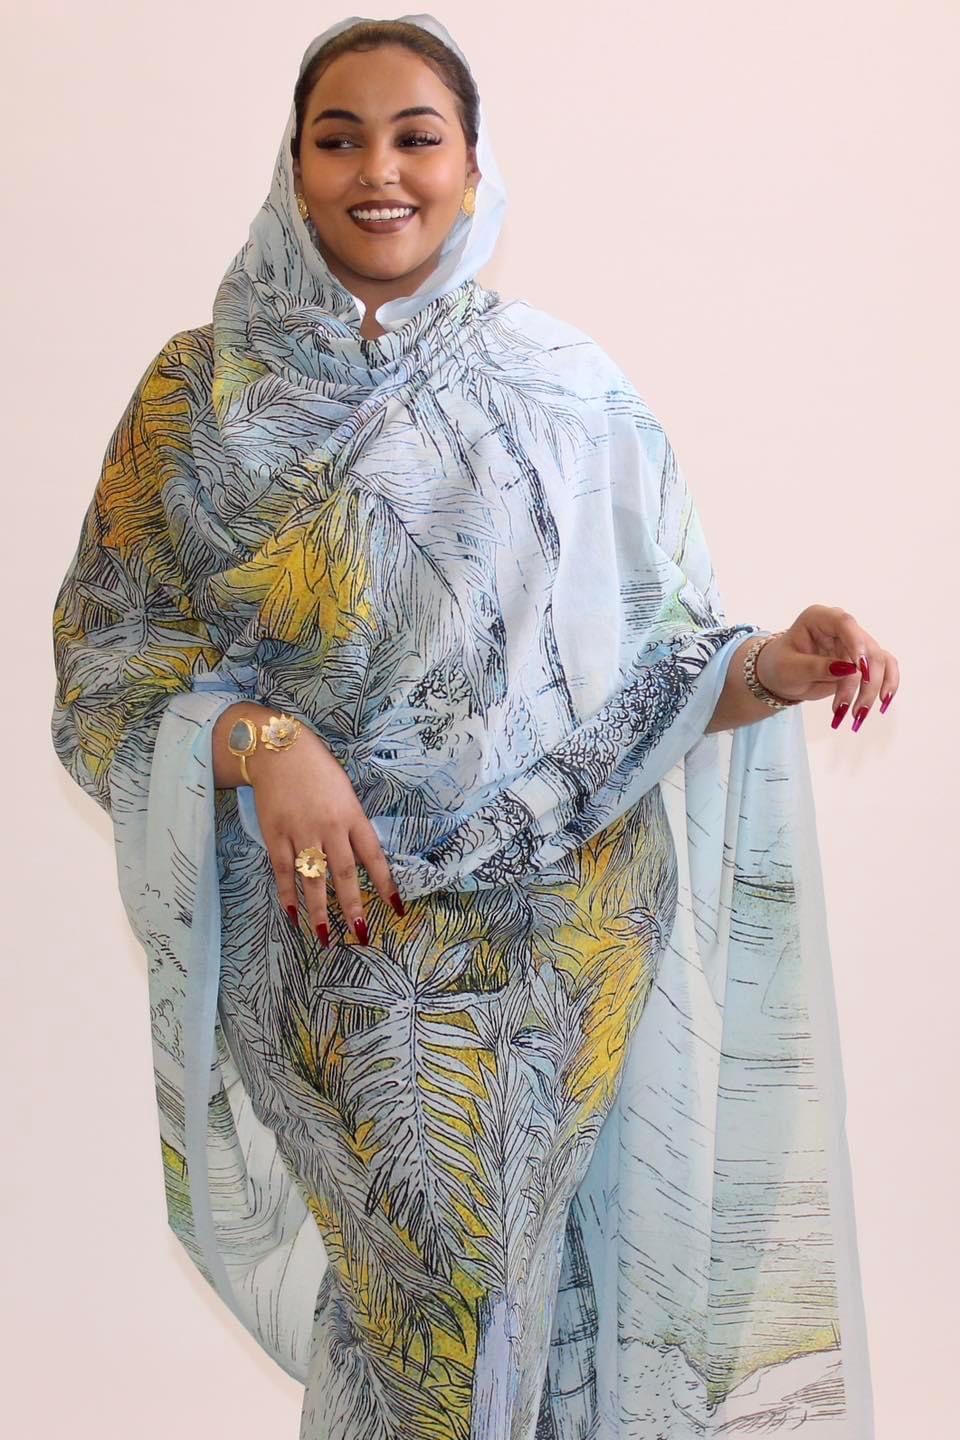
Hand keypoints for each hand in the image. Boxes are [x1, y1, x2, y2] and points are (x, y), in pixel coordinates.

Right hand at [249, 726, 404, 944]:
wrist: (279, 748)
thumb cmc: (317, 769)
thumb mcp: (345, 792)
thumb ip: (352, 825)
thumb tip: (359, 861)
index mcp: (352, 814)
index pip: (373, 856)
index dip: (386, 884)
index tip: (397, 909)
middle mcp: (329, 826)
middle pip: (344, 874)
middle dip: (353, 906)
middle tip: (360, 935)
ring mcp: (300, 831)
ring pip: (312, 878)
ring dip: (319, 910)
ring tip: (325, 936)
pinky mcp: (275, 834)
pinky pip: (283, 870)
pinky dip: (287, 894)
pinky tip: (292, 914)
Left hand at [755, 604, 899, 731]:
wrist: (780, 676)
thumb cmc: (780, 666)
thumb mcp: (790, 669)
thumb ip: (816, 667)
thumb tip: (848, 669)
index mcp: (819, 619)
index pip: (844, 623)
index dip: (856, 642)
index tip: (859, 668)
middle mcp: (841, 627)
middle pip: (866, 648)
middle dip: (864, 681)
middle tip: (852, 710)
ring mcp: (854, 643)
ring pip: (878, 661)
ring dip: (873, 689)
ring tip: (858, 714)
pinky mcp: (863, 660)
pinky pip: (884, 668)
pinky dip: (886, 685)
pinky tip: (883, 702)